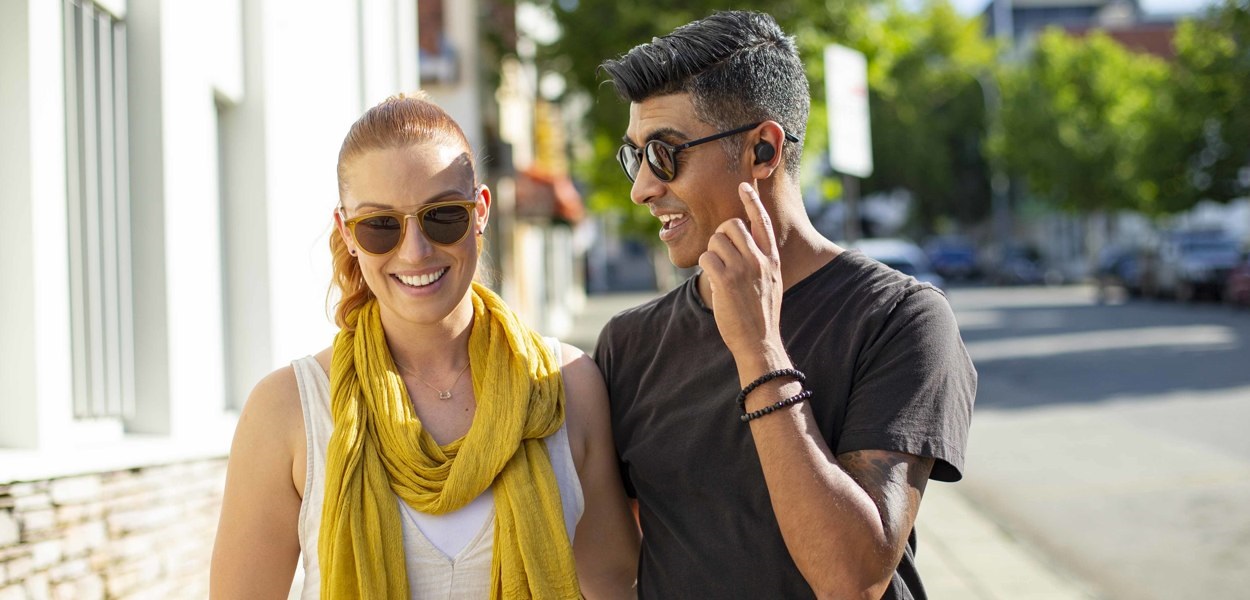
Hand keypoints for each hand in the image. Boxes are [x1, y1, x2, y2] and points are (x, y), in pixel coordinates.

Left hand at [698, 182, 787, 374]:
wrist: (759, 341)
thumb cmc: (761, 314)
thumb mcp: (771, 282)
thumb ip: (761, 260)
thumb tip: (741, 243)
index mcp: (772, 258)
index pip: (762, 221)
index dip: (752, 200)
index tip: (744, 186)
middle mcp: (759, 259)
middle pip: (732, 225)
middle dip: (720, 235)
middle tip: (719, 253)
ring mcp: (743, 269)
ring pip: (716, 240)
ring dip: (711, 252)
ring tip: (718, 271)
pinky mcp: (726, 280)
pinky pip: (706, 257)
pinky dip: (704, 266)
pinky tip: (713, 280)